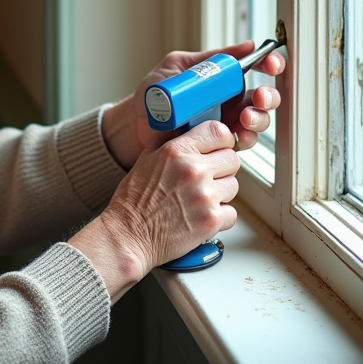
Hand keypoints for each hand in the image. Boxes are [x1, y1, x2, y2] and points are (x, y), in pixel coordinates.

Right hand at [70, 120, 239, 301]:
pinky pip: (232, 212)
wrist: (128, 236)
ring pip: (234, 185)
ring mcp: (205, 196)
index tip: (218, 148)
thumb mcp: (145, 159)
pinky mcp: (212, 220)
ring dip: (221, 192)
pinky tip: (200, 216)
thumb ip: (168, 139)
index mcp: (177, 151)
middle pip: (232, 159)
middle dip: (222, 168)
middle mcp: (194, 170)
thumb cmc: (133, 200)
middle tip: (206, 179)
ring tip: (199, 200)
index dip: (222, 141)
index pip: (219, 132)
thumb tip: (185, 127)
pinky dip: (220, 217)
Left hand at [101, 42, 284, 169]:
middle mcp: (230, 101)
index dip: (270, 65)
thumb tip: (246, 45)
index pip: (255, 69)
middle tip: (258, 97)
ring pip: (257, 121)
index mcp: (224, 79)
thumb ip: (210, 58)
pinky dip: (244, 139)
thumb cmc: (154, 92)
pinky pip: (240, 142)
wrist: (134, 124)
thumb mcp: (180, 67)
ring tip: (245, 118)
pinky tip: (237, 136)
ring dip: (258, 119)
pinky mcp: (218, 144)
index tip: (271, 64)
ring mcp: (226, 123)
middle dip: (268, 96)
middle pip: (263, 98)